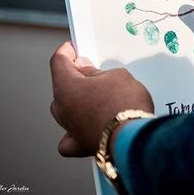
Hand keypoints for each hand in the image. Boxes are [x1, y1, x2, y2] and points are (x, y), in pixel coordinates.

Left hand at [49, 42, 153, 156]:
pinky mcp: (81, 145)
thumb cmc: (125, 105)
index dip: (67, 52)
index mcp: (66, 87)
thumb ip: (97, 73)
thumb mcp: (117, 75)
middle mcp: (62, 109)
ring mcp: (70, 129)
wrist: (134, 137)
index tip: (72, 48)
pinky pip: (70, 139)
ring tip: (100, 97)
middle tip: (92, 72)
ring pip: (67, 110)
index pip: (58, 62)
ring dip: (79, 102)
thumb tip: (88, 73)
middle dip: (76, 78)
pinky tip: (86, 126)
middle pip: (63, 87)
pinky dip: (76, 132)